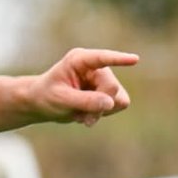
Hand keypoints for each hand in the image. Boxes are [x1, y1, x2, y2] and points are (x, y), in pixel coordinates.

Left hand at [21, 47, 138, 127]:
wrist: (43, 104)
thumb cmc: (47, 96)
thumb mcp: (61, 99)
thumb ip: (84, 101)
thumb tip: (110, 102)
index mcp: (79, 60)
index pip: (102, 58)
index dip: (118, 59)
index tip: (135, 59)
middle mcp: (95, 67)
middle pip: (112, 87)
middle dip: (100, 106)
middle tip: (83, 119)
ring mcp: (104, 79)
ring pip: (119, 98)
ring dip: (102, 112)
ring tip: (81, 115)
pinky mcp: (108, 92)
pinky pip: (119, 105)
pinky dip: (104, 114)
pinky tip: (87, 114)